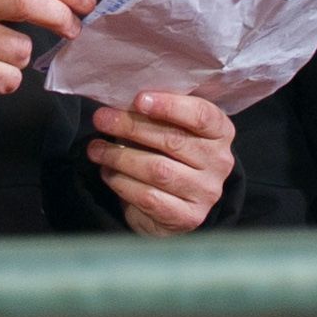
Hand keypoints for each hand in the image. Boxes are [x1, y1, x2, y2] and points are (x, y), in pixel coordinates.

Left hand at [87, 85, 234, 234]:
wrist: (174, 206)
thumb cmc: (168, 156)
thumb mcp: (168, 128)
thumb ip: (154, 115)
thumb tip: (119, 105)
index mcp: (220, 132)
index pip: (201, 115)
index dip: (170, 106)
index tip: (138, 99)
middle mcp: (220, 162)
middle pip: (173, 141)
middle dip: (131, 127)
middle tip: (101, 119)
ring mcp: (206, 192)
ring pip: (158, 170)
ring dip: (120, 157)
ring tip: (96, 149)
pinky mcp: (188, 217)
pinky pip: (149, 197)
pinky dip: (122, 183)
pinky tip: (108, 172)